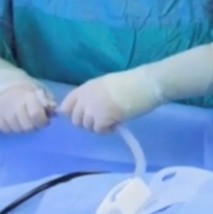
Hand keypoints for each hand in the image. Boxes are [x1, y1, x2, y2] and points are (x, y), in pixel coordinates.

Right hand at [0, 55, 53, 132]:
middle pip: (27, 127)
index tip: (44, 120)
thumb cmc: (25, 90)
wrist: (2, 85)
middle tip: (33, 121)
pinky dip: (12, 128)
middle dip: (34, 126)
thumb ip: (48, 101)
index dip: (43, 121)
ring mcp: (3, 112)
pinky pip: (7, 130)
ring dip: (23, 128)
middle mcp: (14, 105)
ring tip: (23, 119)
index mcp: (27, 97)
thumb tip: (54, 112)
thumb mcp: (40, 91)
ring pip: (17, 130)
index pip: (36, 115)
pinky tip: (14, 120)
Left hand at [61, 45, 212, 133]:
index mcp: (86, 87)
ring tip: (112, 121)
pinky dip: (107, 131)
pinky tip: (117, 124)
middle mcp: (86, 97)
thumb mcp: (106, 85)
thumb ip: (93, 95)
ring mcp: (93, 108)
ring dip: (98, 127)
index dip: (72, 114)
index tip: (84, 117)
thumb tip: (86, 110)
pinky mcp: (103, 118)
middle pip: (75, 120)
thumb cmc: (132, 83)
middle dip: (87, 123)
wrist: (146, 84)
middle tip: (102, 120)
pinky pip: (99, 131)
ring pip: (87, 127)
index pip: (66, 105)